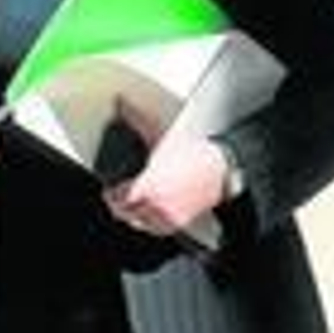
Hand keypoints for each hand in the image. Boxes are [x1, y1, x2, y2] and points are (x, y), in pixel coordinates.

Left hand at [100, 96, 230, 238]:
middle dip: (120, 204)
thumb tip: (120, 103)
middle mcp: (154, 204)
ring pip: (138, 223)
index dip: (112, 194)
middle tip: (120, 195)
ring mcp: (166, 216)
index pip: (116, 199)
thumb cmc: (194, 153)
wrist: (222, 169)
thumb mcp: (162, 137)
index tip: (111, 189)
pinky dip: (150, 222)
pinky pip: (154, 229)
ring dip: (134, 214)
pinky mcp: (177, 223)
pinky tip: (152, 210)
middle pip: (124, 213)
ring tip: (137, 202)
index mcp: (147, 185)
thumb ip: (137, 121)